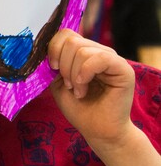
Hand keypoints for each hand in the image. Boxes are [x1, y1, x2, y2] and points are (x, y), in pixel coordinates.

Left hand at [48, 29, 134, 150]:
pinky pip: (100, 58)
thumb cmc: (78, 108)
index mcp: (83, 51)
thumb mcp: (57, 81)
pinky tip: (83, 88)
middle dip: (64, 65)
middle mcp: (98, 51)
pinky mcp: (123, 69)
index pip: (65, 33)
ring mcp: (111, 58)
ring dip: (74, 74)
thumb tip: (41, 47)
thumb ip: (52, 63)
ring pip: (82, 50)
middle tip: (69, 85)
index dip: (54, 48)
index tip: (53, 68)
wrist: (97, 131)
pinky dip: (85, 73)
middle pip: (71, 40)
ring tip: (78, 91)